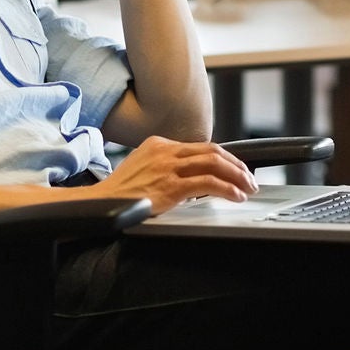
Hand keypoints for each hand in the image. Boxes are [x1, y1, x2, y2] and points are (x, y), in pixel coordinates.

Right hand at [88, 136, 257, 213]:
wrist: (100, 204)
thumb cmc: (122, 192)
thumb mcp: (145, 167)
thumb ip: (169, 166)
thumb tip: (197, 178)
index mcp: (160, 144)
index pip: (201, 147)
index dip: (224, 158)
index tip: (236, 169)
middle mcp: (165, 151)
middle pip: (212, 151)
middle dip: (236, 165)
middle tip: (249, 178)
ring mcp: (167, 168)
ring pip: (214, 164)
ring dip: (237, 176)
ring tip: (247, 187)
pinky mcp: (169, 187)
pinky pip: (207, 184)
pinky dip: (227, 189)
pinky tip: (235, 196)